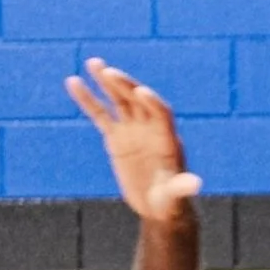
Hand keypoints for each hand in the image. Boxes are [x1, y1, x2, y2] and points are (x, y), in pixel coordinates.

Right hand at [64, 60, 201, 221]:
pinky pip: (100, 114)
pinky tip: (73, 81)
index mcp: (167, 138)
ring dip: (106, 82)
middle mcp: (150, 128)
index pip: (161, 113)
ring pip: (118, 100)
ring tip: (93, 62)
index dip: (152, 102)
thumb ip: (182, 187)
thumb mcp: (176, 197)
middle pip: (138, 100)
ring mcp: (132, 129)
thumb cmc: (171, 203)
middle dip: (125, 86)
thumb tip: (195, 184)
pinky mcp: (116, 136)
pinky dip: (87, 99)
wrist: (158, 207)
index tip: (141, 92)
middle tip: (108, 71)